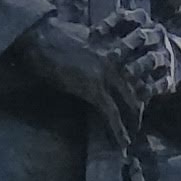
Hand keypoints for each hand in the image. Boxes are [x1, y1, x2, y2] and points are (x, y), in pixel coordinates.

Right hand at [14, 11, 178, 136]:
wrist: (41, 36)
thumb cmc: (56, 37)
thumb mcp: (86, 39)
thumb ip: (99, 52)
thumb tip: (100, 65)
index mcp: (115, 47)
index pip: (136, 73)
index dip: (139, 92)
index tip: (138, 105)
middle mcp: (116, 58)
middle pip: (136, 90)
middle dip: (137, 111)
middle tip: (135, 126)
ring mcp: (106, 73)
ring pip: (129, 103)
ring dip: (131, 124)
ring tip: (131, 139)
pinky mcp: (94, 87)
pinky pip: (112, 113)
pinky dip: (118, 131)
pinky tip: (122, 144)